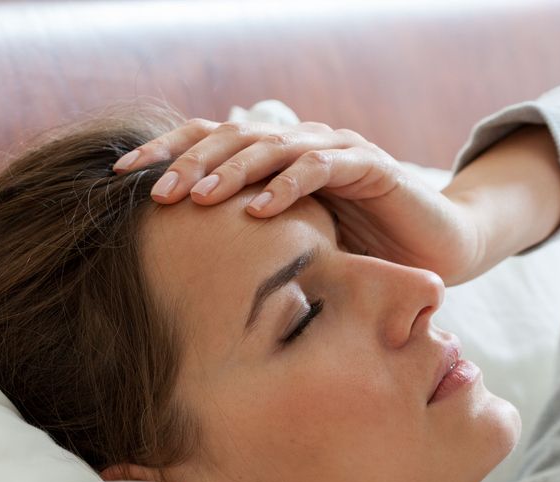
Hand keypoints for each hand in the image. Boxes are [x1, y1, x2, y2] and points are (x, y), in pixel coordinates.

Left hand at [112, 119, 486, 285]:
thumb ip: (252, 242)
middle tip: (154, 194)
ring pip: (272, 147)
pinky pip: (323, 168)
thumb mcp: (297, 246)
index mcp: (278, 158)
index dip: (168, 153)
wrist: (439, 248)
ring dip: (231, 171)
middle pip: (234, 136)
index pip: (212, 141)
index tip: (120, 180)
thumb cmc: (365, 251)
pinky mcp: (371, 168)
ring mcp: (337, 150)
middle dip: (190, 162)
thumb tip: (185, 268)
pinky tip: (259, 211)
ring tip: (197, 198)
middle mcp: (302, 144)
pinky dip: (289, 186)